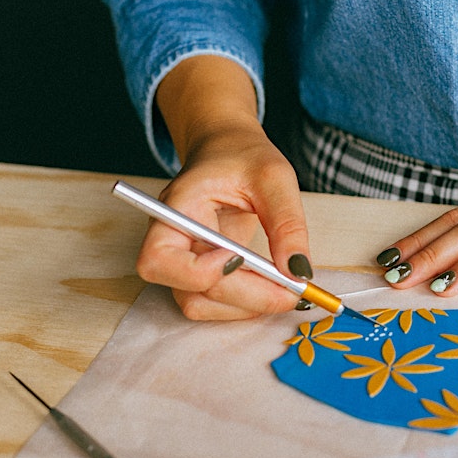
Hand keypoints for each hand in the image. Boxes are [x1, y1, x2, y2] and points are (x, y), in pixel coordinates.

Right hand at [137, 125, 310, 319]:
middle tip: (293, 290)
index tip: (241, 257)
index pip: (159, 260)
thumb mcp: (274, 177)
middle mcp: (170, 240)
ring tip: (286, 288)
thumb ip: (287, 223)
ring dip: (245, 308)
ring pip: (199, 306)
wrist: (229, 150)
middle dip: (245, 297)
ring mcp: (182, 260)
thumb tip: (298, 272)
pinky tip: (274, 287)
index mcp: (176, 209)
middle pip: (189, 291)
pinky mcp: (200, 272)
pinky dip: (245, 305)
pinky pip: (214, 304)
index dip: (199, 272)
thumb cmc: (243, 155)